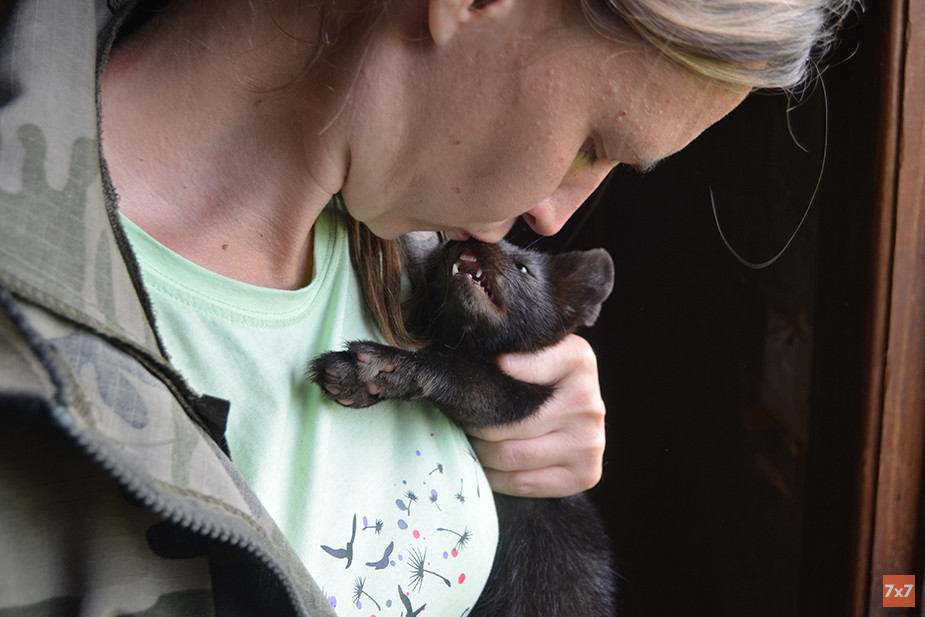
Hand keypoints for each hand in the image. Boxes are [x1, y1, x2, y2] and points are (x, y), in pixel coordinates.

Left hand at [465, 334, 606, 497]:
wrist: (577, 407)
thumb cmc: (543, 374)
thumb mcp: (533, 349)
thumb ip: (517, 352)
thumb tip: (498, 363)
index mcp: (578, 361)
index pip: (517, 371)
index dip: (484, 383)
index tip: (465, 387)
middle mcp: (589, 404)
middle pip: (505, 424)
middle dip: (472, 425)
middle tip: (455, 421)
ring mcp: (589, 443)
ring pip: (509, 456)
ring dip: (478, 452)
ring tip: (466, 440)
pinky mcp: (585, 475)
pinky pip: (521, 482)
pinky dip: (494, 477)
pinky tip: (484, 465)